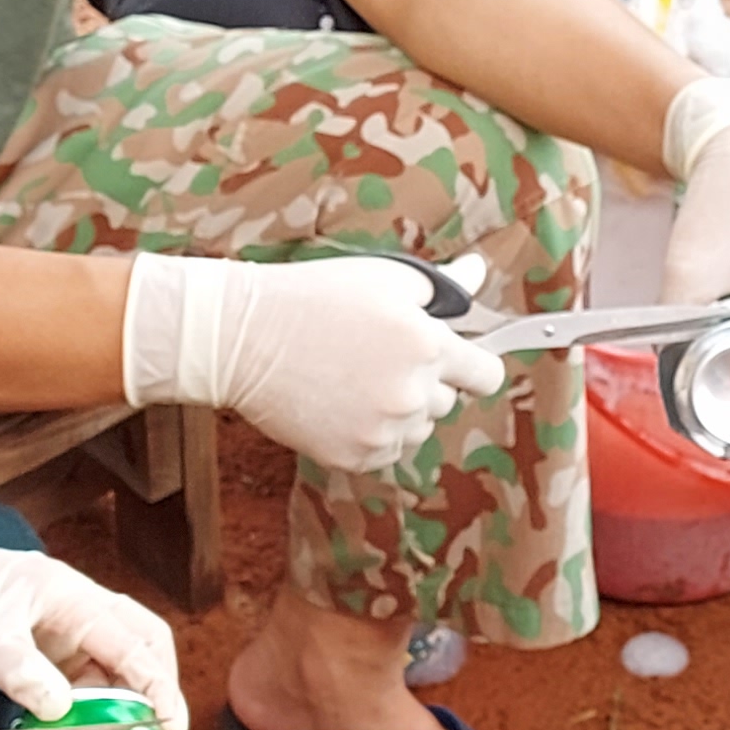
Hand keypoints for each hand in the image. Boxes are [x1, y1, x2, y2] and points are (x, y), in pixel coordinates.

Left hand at [0, 507, 186, 729]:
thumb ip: (21, 671)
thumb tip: (61, 709)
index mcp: (71, 596)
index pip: (132, 643)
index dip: (156, 685)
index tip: (168, 726)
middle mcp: (76, 610)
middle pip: (140, 646)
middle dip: (156, 689)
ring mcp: (60, 630)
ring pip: (111, 666)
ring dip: (120, 703)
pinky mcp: (42, 650)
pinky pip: (79, 680)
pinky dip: (86, 708)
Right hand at [119, 251, 501, 475]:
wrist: (243, 338)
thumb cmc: (313, 298)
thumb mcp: (385, 278)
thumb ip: (443, 287)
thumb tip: (476, 272)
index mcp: (428, 346)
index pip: (487, 375)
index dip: (473, 365)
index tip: (456, 361)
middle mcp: (412, 395)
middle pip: (447, 401)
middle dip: (424, 380)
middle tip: (377, 356)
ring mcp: (383, 431)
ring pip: (416, 429)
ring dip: (398, 410)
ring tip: (352, 378)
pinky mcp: (354, 457)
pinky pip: (385, 450)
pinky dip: (370, 432)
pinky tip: (338, 401)